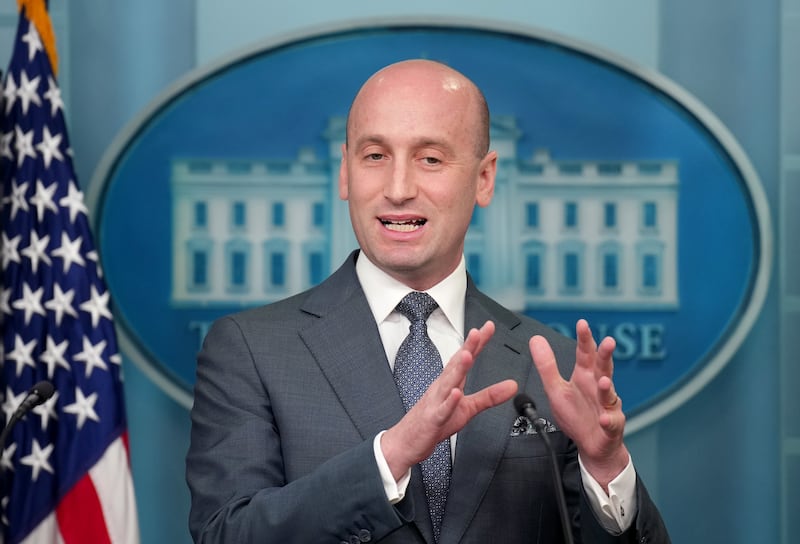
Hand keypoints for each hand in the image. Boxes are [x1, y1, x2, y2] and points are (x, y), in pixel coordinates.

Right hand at [381, 320, 517, 479]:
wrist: (406, 442)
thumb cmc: (434, 422)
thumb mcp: (467, 408)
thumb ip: (489, 396)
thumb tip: (513, 385)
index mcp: (450, 382)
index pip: (465, 358)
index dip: (477, 343)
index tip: (489, 326)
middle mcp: (442, 387)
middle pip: (456, 364)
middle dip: (467, 347)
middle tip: (479, 331)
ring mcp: (436, 402)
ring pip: (448, 383)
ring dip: (457, 368)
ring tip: (467, 355)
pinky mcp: (433, 419)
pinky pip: (442, 410)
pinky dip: (449, 402)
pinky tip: (456, 393)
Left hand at [530, 319, 628, 489]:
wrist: (591, 445)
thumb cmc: (576, 415)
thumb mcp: (556, 388)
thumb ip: (546, 365)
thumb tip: (536, 339)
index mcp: (585, 376)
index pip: (585, 354)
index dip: (584, 339)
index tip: (582, 324)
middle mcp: (599, 387)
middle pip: (603, 368)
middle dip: (606, 355)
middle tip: (608, 342)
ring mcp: (607, 405)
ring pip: (609, 394)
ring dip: (607, 388)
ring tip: (602, 382)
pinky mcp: (611, 426)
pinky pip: (611, 422)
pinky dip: (608, 420)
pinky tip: (604, 418)